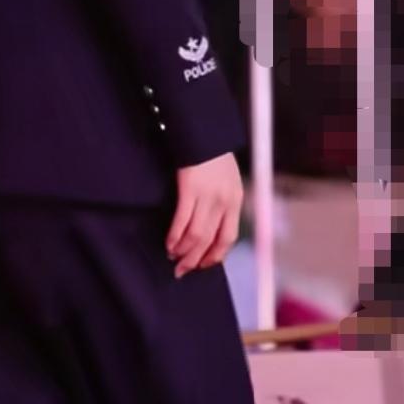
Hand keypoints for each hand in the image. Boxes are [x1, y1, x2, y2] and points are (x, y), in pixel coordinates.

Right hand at [166, 153, 242, 278]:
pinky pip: (181, 221)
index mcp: (235, 201)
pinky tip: (168, 244)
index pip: (228, 238)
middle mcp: (224, 202)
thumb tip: (213, 226)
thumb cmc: (214, 157)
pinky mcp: (189, 189)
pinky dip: (174, 236)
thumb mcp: (229, 180)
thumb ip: (224, 202)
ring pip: (196, 235)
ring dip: (183, 251)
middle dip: (195, 260)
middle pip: (210, 241)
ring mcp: (207, 196)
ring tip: (173, 259)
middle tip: (183, 270)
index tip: (204, 265)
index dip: (215, 255)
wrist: (204, 133)